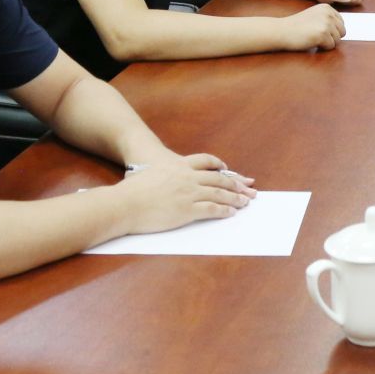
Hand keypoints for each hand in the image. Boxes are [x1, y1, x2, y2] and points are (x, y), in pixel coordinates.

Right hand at [113, 154, 255, 235]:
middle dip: (236, 183)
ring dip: (235, 198)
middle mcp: (187, 177)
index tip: (228, 168)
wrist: (125, 203)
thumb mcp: (150, 173)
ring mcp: (189, 193)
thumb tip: (161, 181)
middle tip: (249, 187)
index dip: (218, 165)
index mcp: (178, 165)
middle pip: (218, 178)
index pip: (205, 161)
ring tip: (245, 202)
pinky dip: (224, 211)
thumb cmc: (132, 191)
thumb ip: (161, 175)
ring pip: (219, 193)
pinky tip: (231, 213)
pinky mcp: (187, 210)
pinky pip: (212, 209)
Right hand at [279, 3, 345, 49]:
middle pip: (342, 31)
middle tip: (317, 37)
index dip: (332, 31)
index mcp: (327, 8)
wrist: (282, 30)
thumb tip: (343, 31)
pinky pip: (330, 46)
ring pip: (337, 40)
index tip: (319, 31)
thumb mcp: (314, 16)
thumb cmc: (297, 26)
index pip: (341, 23)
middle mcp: (329, 14)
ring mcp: (326, 23)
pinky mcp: (323, 34)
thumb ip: (328, 20)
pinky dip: (323, 48)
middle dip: (332, 37)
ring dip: (327, 43)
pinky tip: (312, 42)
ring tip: (314, 38)